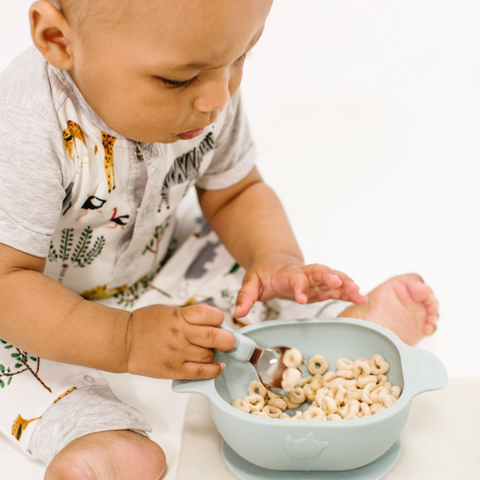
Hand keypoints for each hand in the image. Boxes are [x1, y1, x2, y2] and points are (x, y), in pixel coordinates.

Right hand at [125, 304, 235, 379]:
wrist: (124, 341)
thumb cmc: (146, 323)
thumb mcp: (170, 310)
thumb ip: (191, 316)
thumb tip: (214, 325)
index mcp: (180, 315)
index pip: (213, 315)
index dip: (220, 320)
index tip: (219, 324)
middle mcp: (181, 333)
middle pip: (217, 337)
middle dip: (228, 340)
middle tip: (228, 341)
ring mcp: (178, 353)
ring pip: (210, 355)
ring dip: (216, 354)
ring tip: (211, 352)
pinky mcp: (175, 369)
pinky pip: (202, 372)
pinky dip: (214, 370)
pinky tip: (217, 367)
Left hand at [234, 253, 367, 317]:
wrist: (274, 262)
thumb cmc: (263, 274)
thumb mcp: (250, 283)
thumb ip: (245, 296)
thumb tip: (238, 312)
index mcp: (285, 273)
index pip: (294, 277)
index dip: (299, 286)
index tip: (302, 299)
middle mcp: (302, 273)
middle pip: (317, 271)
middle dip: (329, 277)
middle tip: (340, 284)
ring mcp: (313, 279)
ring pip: (330, 278)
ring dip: (344, 284)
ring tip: (358, 292)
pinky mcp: (320, 286)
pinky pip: (335, 288)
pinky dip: (347, 292)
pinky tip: (360, 297)